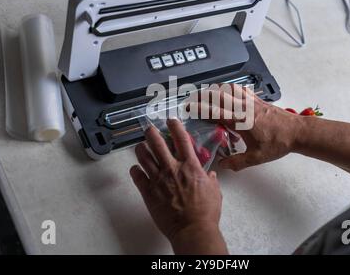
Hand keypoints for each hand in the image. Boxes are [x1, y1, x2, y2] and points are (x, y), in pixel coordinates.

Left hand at [130, 118, 227, 253]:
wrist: (192, 229)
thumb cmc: (205, 212)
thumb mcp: (215, 192)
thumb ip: (211, 180)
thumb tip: (210, 175)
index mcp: (190, 166)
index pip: (181, 139)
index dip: (176, 126)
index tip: (172, 120)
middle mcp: (172, 168)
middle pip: (157, 143)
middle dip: (152, 133)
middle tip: (149, 129)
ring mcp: (158, 179)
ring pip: (144, 157)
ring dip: (141, 149)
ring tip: (140, 146)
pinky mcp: (148, 192)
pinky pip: (137, 176)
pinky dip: (135, 170)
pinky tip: (136, 169)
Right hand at [195, 84, 303, 170]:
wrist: (297, 132)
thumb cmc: (278, 143)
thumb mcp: (257, 157)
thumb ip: (237, 162)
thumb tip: (223, 164)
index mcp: (241, 121)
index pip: (215, 111)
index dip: (200, 108)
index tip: (189, 108)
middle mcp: (244, 108)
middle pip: (218, 96)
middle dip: (202, 97)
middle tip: (192, 101)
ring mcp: (251, 101)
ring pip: (228, 89)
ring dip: (215, 90)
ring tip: (206, 95)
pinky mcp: (258, 100)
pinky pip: (241, 89)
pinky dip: (230, 88)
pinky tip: (228, 91)